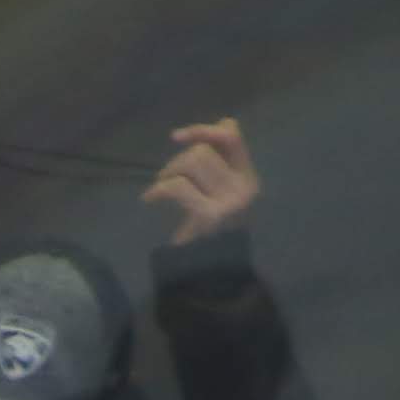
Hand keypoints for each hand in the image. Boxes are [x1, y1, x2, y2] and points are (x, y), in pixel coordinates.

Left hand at [140, 117, 256, 251]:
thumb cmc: (210, 236)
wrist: (210, 275)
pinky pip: (179, 186)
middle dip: (177, 161)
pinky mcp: (210, 216)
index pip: (231, 137)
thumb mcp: (221, 195)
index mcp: (249, 179)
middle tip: (165, 178)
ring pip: (193, 162)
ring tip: (159, 190)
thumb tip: (220, 124)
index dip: (203, 130)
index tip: (176, 137)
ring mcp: (230, 203)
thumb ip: (221, 164)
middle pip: (205, 151)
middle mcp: (245, 188)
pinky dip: (159, 189)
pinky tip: (150, 199)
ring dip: (168, 173)